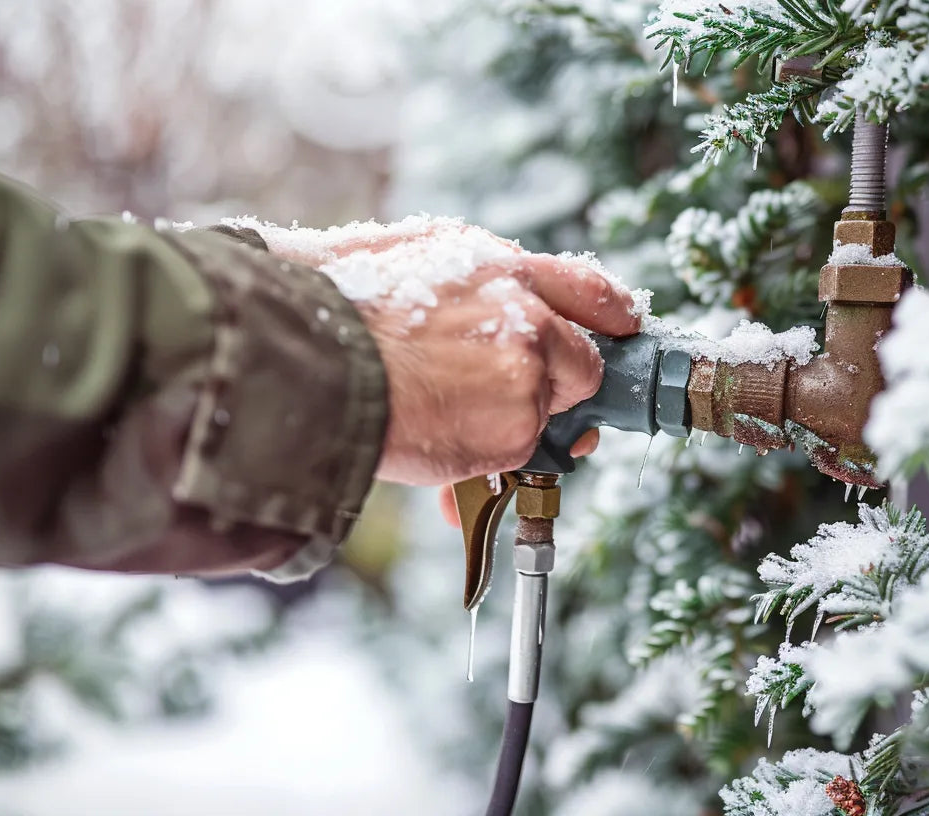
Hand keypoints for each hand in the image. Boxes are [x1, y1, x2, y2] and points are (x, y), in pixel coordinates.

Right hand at [289, 222, 639, 487]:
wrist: (308, 358)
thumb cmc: (332, 307)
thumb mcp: (408, 258)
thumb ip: (465, 285)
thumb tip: (484, 312)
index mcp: (500, 265)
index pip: (587, 288)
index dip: (609, 317)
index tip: (620, 331)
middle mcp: (528, 312)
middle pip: (583, 363)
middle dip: (553, 389)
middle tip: (507, 403)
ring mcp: (529, 370)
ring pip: (544, 416)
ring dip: (506, 429)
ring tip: (442, 421)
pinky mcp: (517, 425)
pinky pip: (515, 456)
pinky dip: (483, 463)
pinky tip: (436, 445)